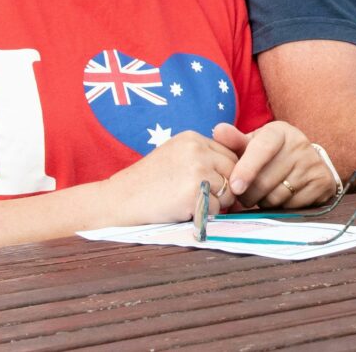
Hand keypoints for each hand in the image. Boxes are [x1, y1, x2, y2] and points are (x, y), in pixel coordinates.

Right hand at [99, 130, 237, 226]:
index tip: (213, 185)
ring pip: (229, 191)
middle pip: (234, 170)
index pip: (229, 153)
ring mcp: (197, 170)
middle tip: (205, 199)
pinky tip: (184, 211)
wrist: (119, 200)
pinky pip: (218, 208)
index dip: (225, 173)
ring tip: (190, 203)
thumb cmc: (146, 183)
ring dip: (216, 203)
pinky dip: (206, 216)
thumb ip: (202, 156)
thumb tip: (236, 169)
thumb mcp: (175, 156)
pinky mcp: (195, 193)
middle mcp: (198, 150)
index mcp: (192, 138)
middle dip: (226, 188)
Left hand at [216, 122, 335, 209]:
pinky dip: (281, 208)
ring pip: (276, 196)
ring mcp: (313, 163)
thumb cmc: (270, 155)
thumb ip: (234, 141)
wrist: (307, 162)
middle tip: (244, 196)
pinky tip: (281, 199)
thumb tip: (218, 131)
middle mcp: (299, 144)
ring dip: (263, 203)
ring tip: (263, 196)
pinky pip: (292, 206)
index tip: (235, 187)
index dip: (246, 169)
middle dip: (248, 194)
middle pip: (265, 181)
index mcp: (279, 131)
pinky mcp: (322, 182)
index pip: (261, 149)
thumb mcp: (253, 145)